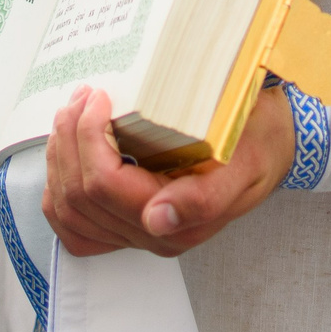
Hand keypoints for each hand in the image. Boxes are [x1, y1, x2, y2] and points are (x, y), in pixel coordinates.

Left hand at [43, 85, 293, 258]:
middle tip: (83, 96)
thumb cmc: (259, 142)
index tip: (99, 97)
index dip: (88, 139)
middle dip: (70, 138)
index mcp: (181, 223)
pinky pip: (75, 226)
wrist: (271, 145)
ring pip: (68, 210)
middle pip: (79, 197)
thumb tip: (157, 220)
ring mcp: (137, 234)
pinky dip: (58, 190)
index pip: (105, 186)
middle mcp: (154, 235)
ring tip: (73, 114)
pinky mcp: (126, 226)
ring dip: (60, 157)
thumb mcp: (246, 160)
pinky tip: (68, 156)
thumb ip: (206, 198)